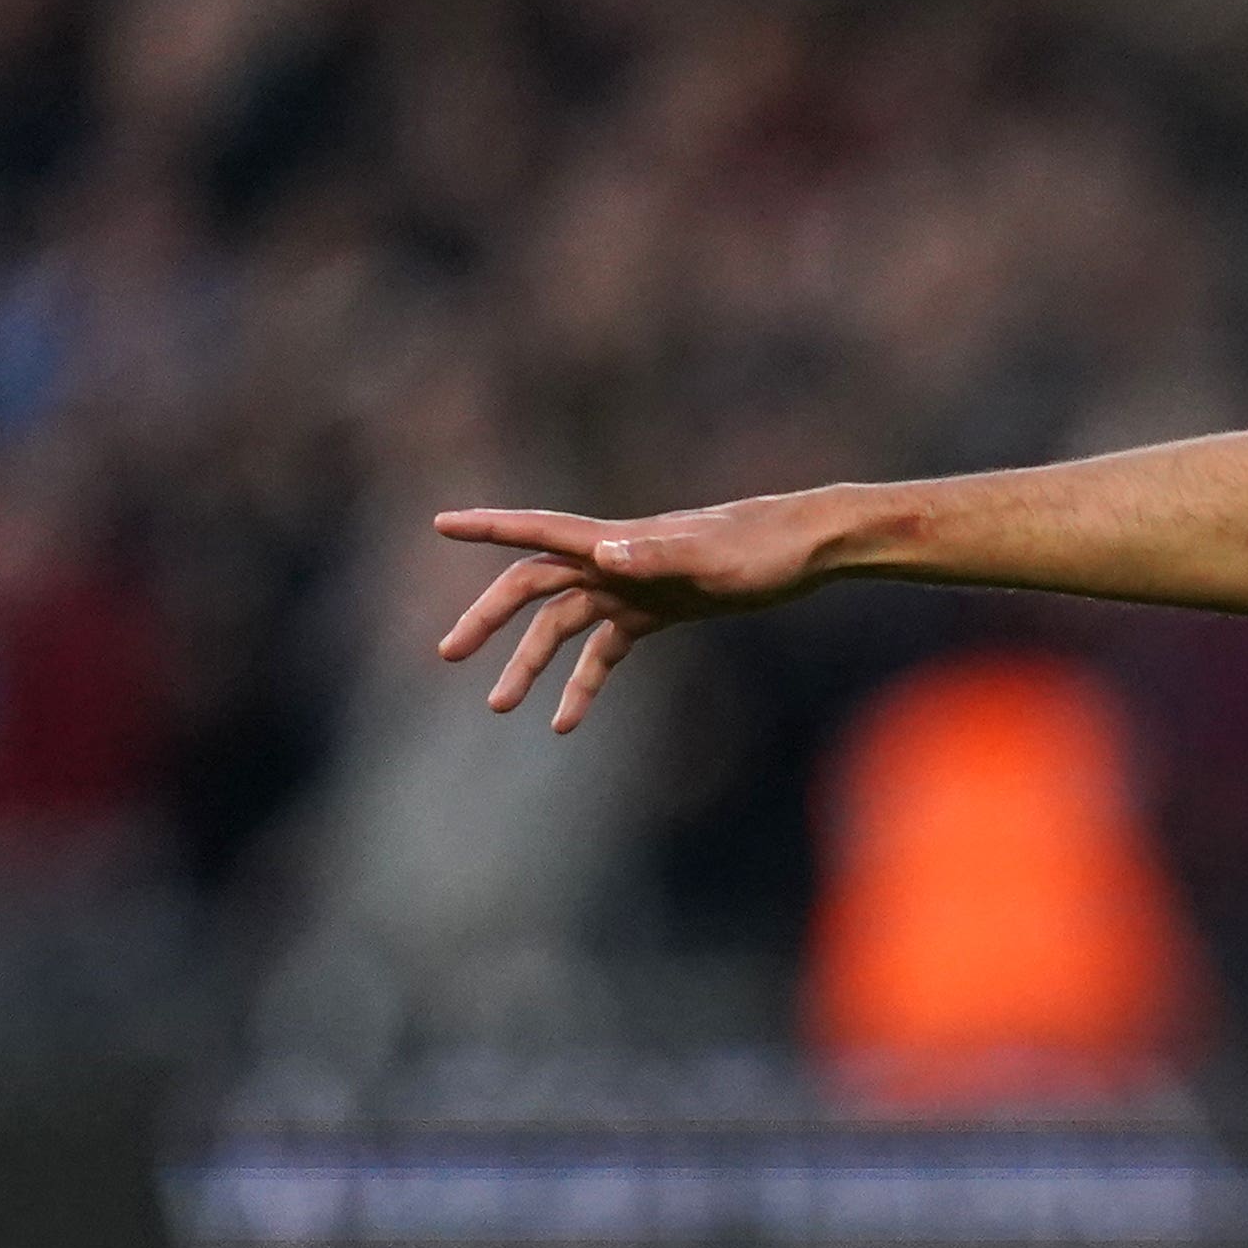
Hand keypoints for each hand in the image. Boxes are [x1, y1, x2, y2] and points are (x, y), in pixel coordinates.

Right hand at [431, 493, 838, 730]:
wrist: (808, 549)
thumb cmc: (762, 548)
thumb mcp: (710, 558)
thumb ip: (655, 556)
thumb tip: (604, 553)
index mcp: (616, 540)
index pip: (538, 532)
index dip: (488, 527)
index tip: (439, 524)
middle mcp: (613, 560)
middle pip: (533, 587)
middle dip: (490, 619)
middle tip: (450, 654)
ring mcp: (633, 586)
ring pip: (563, 625)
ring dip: (531, 663)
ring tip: (498, 705)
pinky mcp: (657, 611)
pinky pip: (606, 649)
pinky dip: (584, 683)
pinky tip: (565, 723)